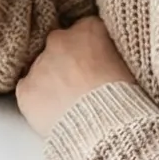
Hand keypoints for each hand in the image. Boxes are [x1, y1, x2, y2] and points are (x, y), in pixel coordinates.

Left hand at [14, 17, 138, 136]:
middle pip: (60, 47)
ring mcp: (40, 65)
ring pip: (42, 70)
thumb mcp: (132, 65)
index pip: (86, 31)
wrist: (107, 129)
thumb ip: (115, 52)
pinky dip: (38, 102)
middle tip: (83, 88)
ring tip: (72, 107)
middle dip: (68, 63)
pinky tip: (56, 114)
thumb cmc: (127, 99)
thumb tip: (112, 57)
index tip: (98, 66)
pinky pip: (28, 92)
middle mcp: (60, 41)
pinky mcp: (26, 90)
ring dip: (53, 82)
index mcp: (90, 30)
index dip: (91, 51)